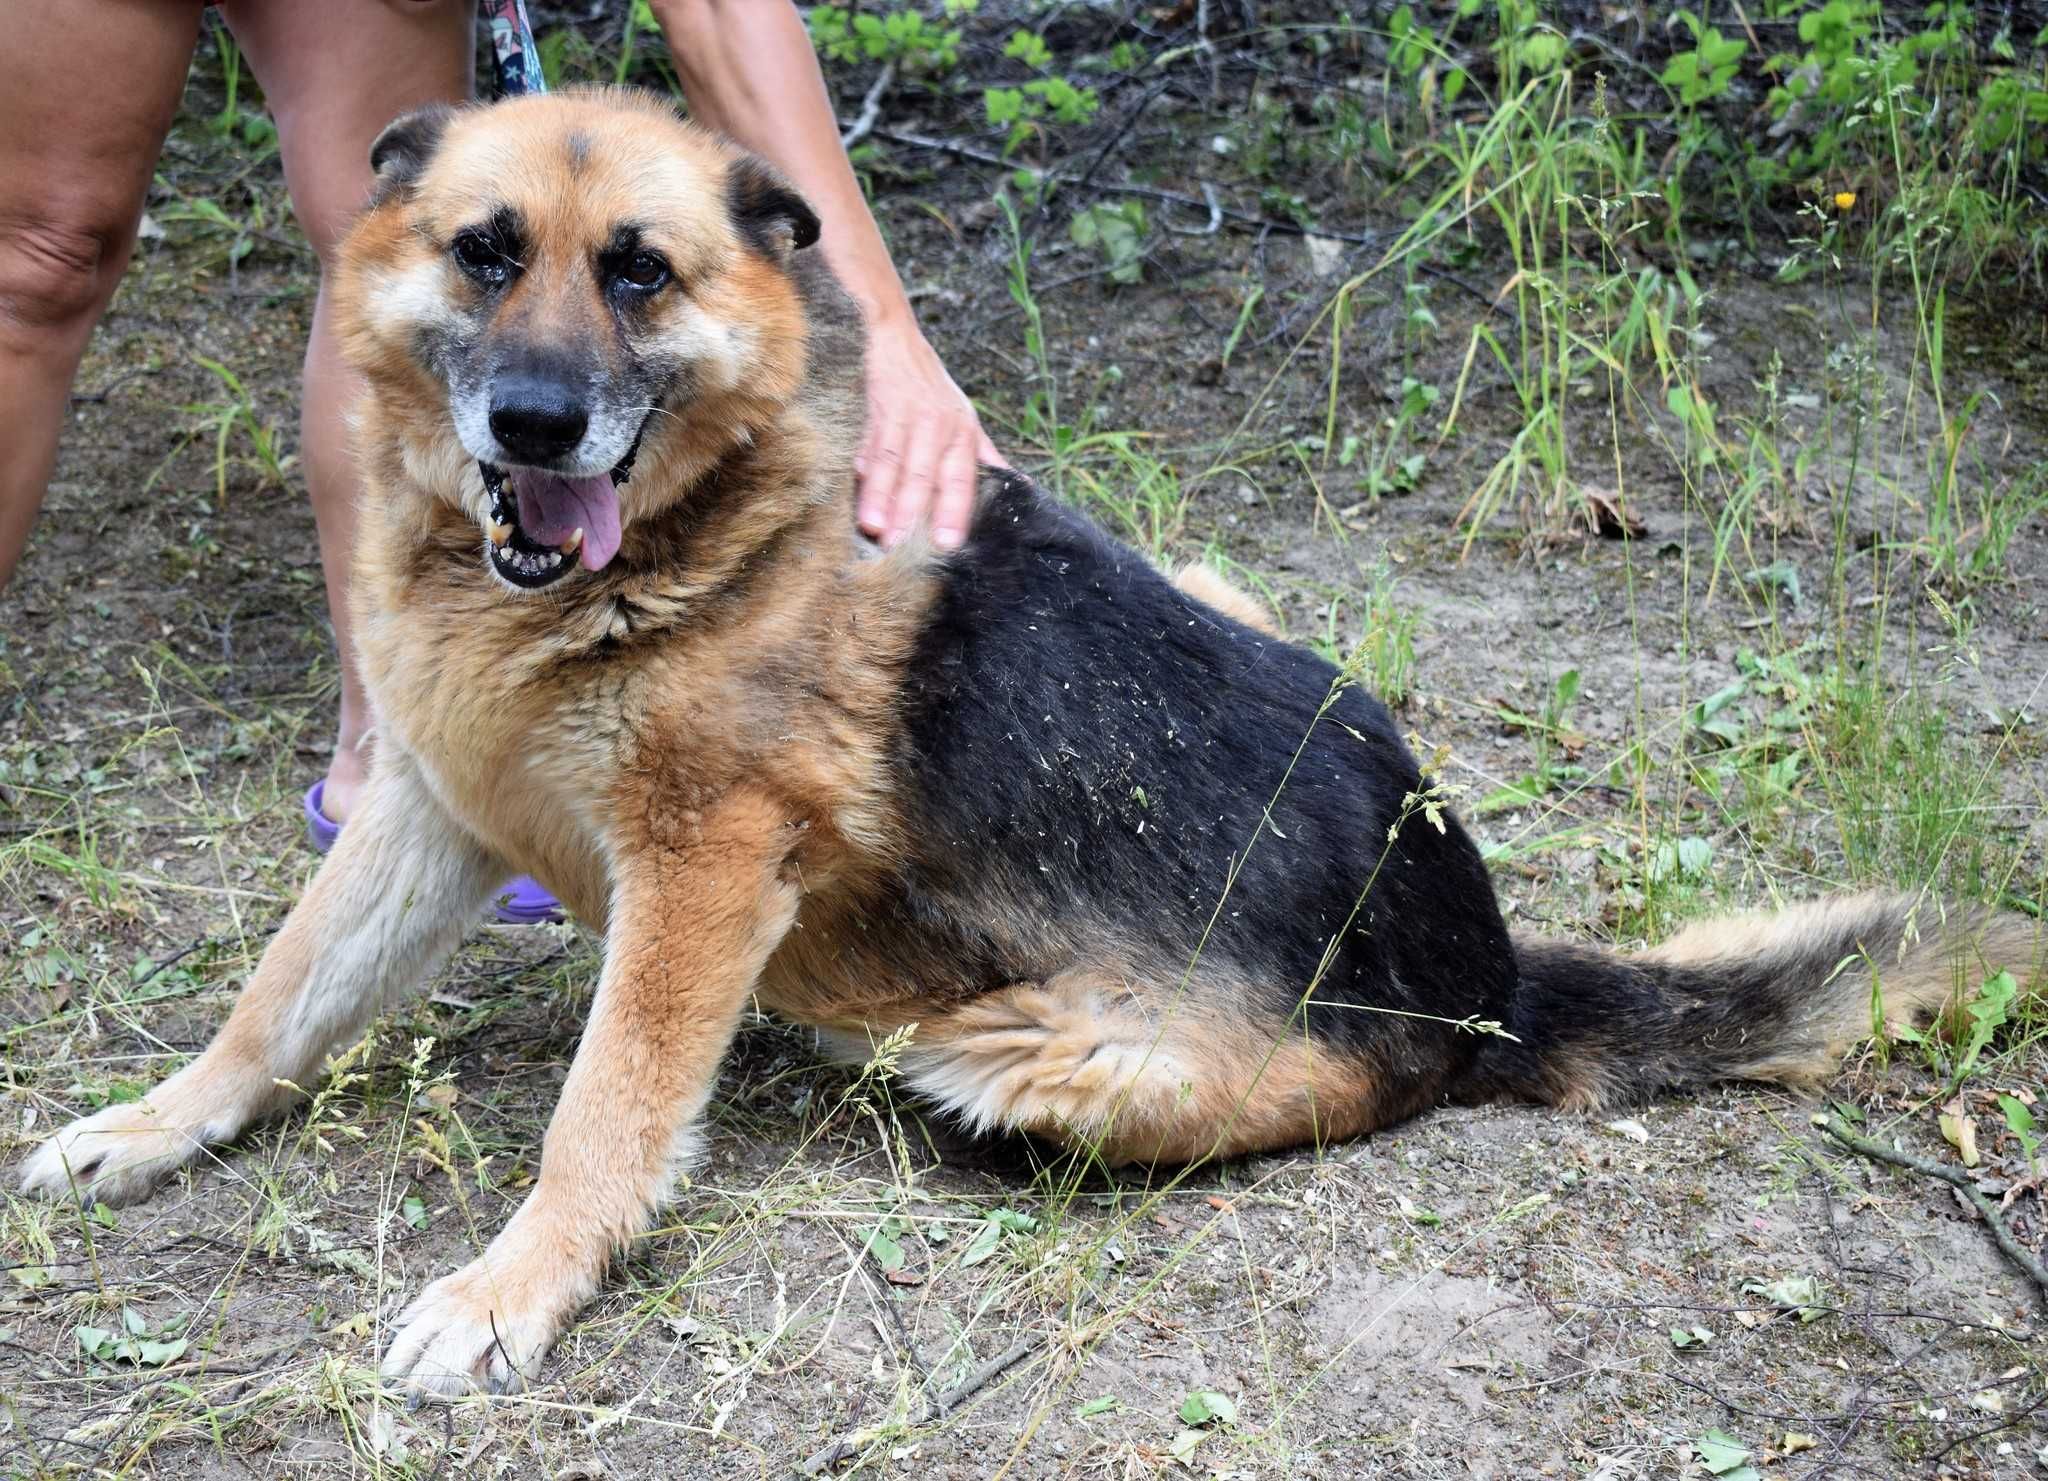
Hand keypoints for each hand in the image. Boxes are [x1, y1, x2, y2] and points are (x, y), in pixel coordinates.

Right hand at [855, 314, 1003, 550]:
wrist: (897, 341)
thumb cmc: (935, 388)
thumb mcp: (968, 420)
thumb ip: (989, 458)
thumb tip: (1022, 486)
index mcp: (963, 435)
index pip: (960, 479)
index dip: (954, 511)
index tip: (948, 543)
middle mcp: (937, 426)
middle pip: (923, 475)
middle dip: (911, 512)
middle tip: (901, 547)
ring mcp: (906, 418)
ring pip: (893, 464)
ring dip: (882, 498)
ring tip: (874, 529)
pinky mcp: (877, 412)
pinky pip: (870, 447)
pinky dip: (863, 472)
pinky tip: (856, 493)